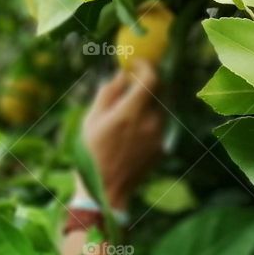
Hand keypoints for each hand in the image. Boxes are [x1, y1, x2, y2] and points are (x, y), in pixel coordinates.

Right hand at [81, 62, 163, 210]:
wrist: (107, 191)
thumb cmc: (92, 154)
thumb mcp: (92, 119)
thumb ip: (108, 93)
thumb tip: (121, 74)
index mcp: (130, 113)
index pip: (151, 78)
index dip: (146, 66)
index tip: (136, 63)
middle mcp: (150, 123)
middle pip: (160, 91)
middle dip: (149, 81)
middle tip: (135, 80)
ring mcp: (158, 137)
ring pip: (161, 108)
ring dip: (149, 101)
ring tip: (129, 108)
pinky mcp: (162, 148)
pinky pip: (160, 124)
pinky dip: (150, 118)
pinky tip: (134, 127)